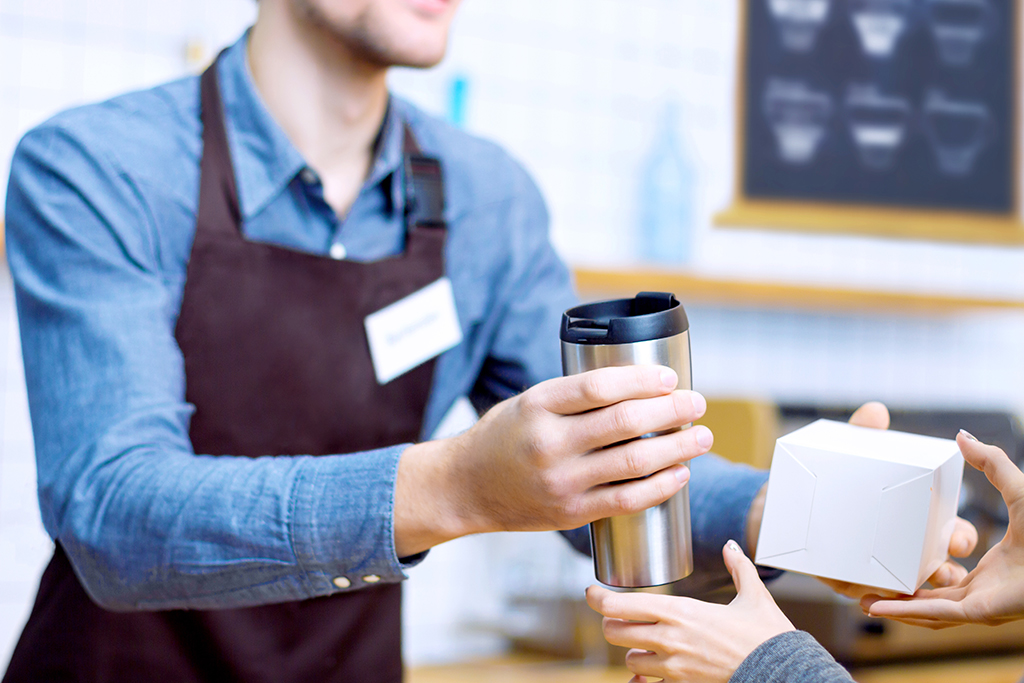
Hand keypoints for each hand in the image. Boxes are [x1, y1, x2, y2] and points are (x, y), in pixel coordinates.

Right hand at [394, 365, 713, 555]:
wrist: (465, 488)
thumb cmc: (502, 438)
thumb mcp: (528, 403)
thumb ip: (574, 399)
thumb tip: (641, 389)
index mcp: (538, 406)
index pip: (600, 386)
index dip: (642, 379)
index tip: (670, 377)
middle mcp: (550, 443)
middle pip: (625, 421)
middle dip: (671, 410)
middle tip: (697, 403)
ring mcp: (561, 481)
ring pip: (634, 461)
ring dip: (677, 448)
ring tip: (701, 437)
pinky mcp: (571, 512)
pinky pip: (627, 500)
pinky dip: (660, 485)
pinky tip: (680, 473)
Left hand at [586, 540, 794, 682]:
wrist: (783, 672)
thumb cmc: (768, 636)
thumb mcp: (755, 596)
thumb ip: (738, 568)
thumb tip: (731, 546)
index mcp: (681, 611)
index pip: (623, 604)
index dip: (599, 598)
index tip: (592, 592)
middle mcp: (671, 638)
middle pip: (615, 632)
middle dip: (613, 624)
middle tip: (618, 617)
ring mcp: (674, 667)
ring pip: (629, 660)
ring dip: (633, 651)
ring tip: (644, 643)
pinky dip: (643, 681)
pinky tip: (647, 675)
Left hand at [745, 401, 977, 597]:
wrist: (787, 500)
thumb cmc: (834, 476)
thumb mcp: (850, 453)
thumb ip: (863, 433)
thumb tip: (875, 412)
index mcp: (915, 518)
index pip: (948, 531)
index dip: (959, 536)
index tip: (958, 537)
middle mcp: (902, 548)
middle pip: (936, 565)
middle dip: (945, 570)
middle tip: (945, 569)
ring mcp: (877, 567)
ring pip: (906, 587)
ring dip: (914, 591)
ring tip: (912, 590)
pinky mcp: (846, 579)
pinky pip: (862, 594)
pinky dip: (869, 598)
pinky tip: (869, 598)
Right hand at [861, 431, 1023, 627]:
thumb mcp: (1017, 488)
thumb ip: (992, 463)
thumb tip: (962, 436)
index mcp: (991, 573)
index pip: (948, 581)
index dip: (920, 576)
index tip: (894, 566)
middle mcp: (984, 594)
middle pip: (931, 603)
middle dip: (898, 601)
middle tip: (867, 592)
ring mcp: (982, 605)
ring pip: (928, 613)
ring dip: (896, 611)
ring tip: (863, 603)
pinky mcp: (982, 611)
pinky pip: (937, 614)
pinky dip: (906, 613)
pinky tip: (880, 608)